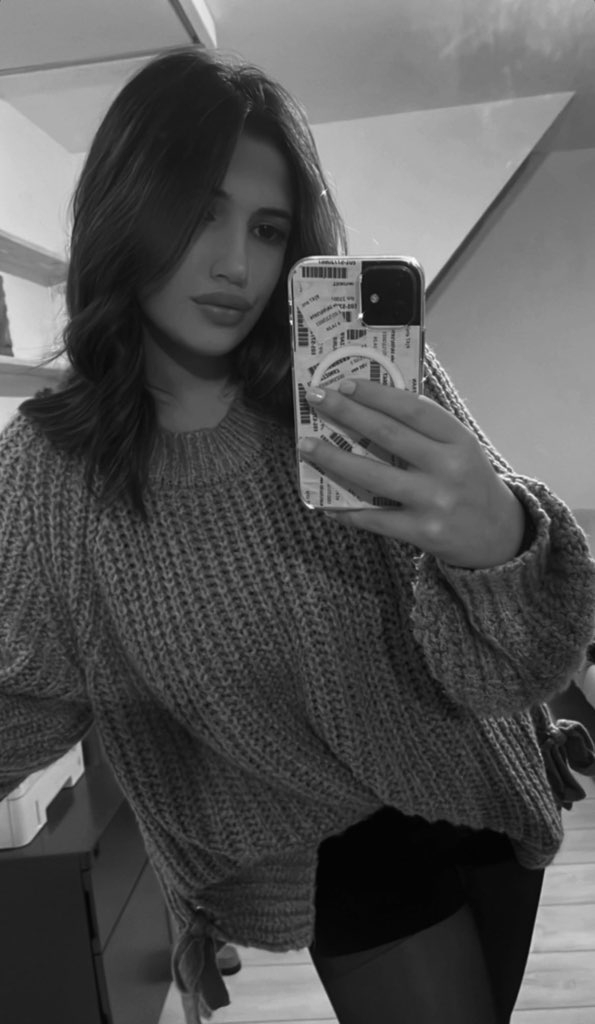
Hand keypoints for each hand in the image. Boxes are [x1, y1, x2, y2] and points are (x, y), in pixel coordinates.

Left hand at [299, 379, 524, 568]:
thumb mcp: (460, 448)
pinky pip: (375, 518)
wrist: (499, 536)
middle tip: (316, 399)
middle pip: (387, 435)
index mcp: (459, 440)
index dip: (376, 394)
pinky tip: (324, 502)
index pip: (412, 408)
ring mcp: (435, 502)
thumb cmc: (469, 482)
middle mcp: (448, 468)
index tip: (345, 382)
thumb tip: (370, 403)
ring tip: (305, 446)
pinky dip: (346, 509)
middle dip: (346, 413)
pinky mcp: (423, 532)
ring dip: (333, 458)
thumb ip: (425, 429)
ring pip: (373, 475)